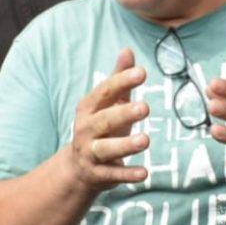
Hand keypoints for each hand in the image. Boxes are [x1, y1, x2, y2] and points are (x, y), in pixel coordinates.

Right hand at [66, 48, 147, 190]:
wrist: (79, 168)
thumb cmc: (101, 128)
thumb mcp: (108, 103)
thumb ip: (118, 80)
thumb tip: (128, 50)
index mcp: (89, 108)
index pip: (105, 92)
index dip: (122, 82)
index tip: (142, 73)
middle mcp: (86, 129)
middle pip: (105, 120)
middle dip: (124, 114)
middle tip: (145, 107)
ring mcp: (90, 153)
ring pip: (106, 149)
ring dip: (126, 145)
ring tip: (146, 140)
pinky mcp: (98, 174)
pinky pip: (113, 174)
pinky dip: (127, 174)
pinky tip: (145, 173)